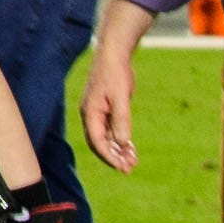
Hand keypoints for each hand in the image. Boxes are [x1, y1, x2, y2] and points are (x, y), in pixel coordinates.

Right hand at [78, 48, 139, 175]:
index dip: (109, 156)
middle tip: (129, 168)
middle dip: (113, 157)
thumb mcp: (121, 97)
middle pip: (99, 143)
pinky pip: (110, 130)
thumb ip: (121, 120)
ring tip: (133, 161)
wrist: (114, 54)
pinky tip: (130, 147)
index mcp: (90, 112)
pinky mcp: (105, 109)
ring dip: (117, 150)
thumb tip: (121, 142)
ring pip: (105, 138)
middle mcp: (91, 115)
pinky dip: (119, 139)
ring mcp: (97, 112)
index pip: (97, 141)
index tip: (123, 167)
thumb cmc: (116, 73)